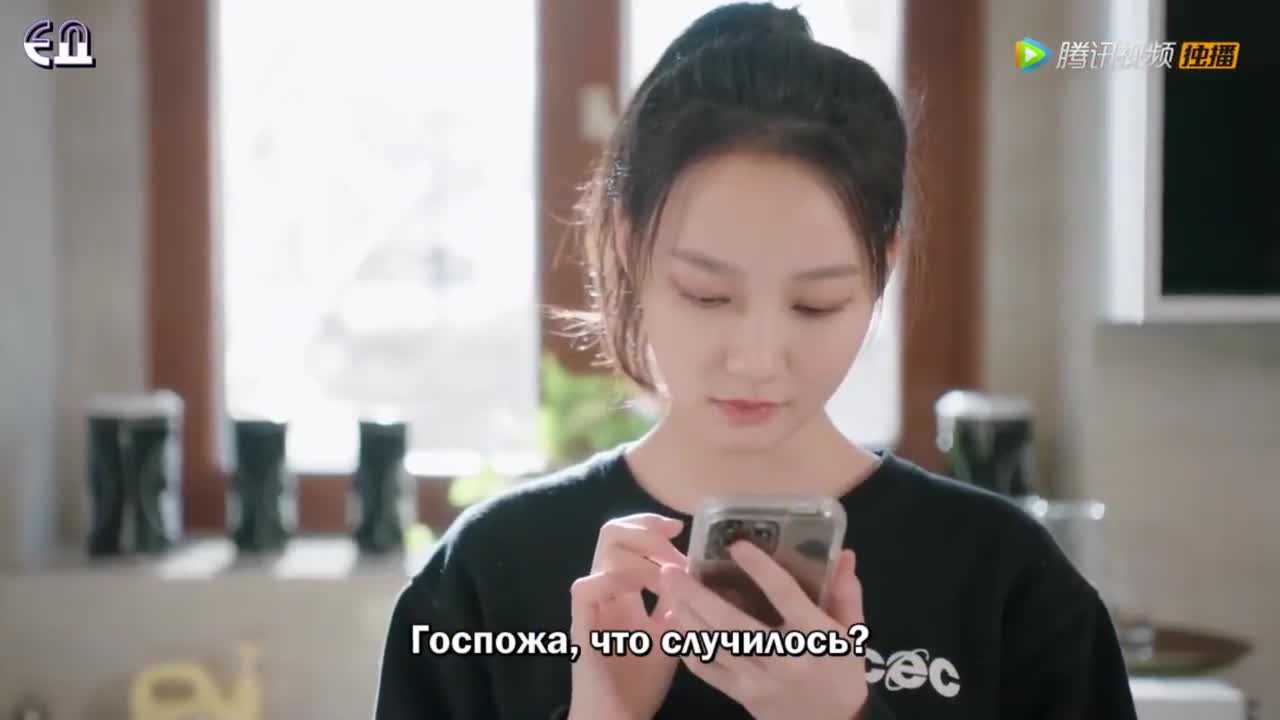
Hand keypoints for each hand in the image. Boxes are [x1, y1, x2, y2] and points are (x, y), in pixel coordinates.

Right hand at [567, 513, 685, 719]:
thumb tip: (697, 572)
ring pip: (604, 552)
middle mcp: (605, 591)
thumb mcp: (670, 636)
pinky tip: (642, 594)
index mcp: (623, 591)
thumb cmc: (640, 684)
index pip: (627, 539)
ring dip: (642, 556)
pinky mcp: (581, 626)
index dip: (650, 524)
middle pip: (612, 533)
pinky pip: (585, 588)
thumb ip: (678, 604)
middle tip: (674, 542)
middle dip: (646, 530)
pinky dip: (614, 581)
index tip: (680, 527)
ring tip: (669, 576)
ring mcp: (592, 606)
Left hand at [658, 543, 867, 719]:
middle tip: (671, 569)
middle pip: (733, 623)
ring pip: (714, 645)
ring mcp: (759, 680)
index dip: (761, 569)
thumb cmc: (841, 674)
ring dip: (686, 616)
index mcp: (814, 636)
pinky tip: (675, 624)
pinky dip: (688, 648)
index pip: (785, 596)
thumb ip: (845, 593)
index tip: (737, 545)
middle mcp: (783, 658)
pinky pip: (708, 671)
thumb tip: (844, 553)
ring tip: (666, 589)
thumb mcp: (851, 634)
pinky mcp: (742, 696)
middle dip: (697, 595)